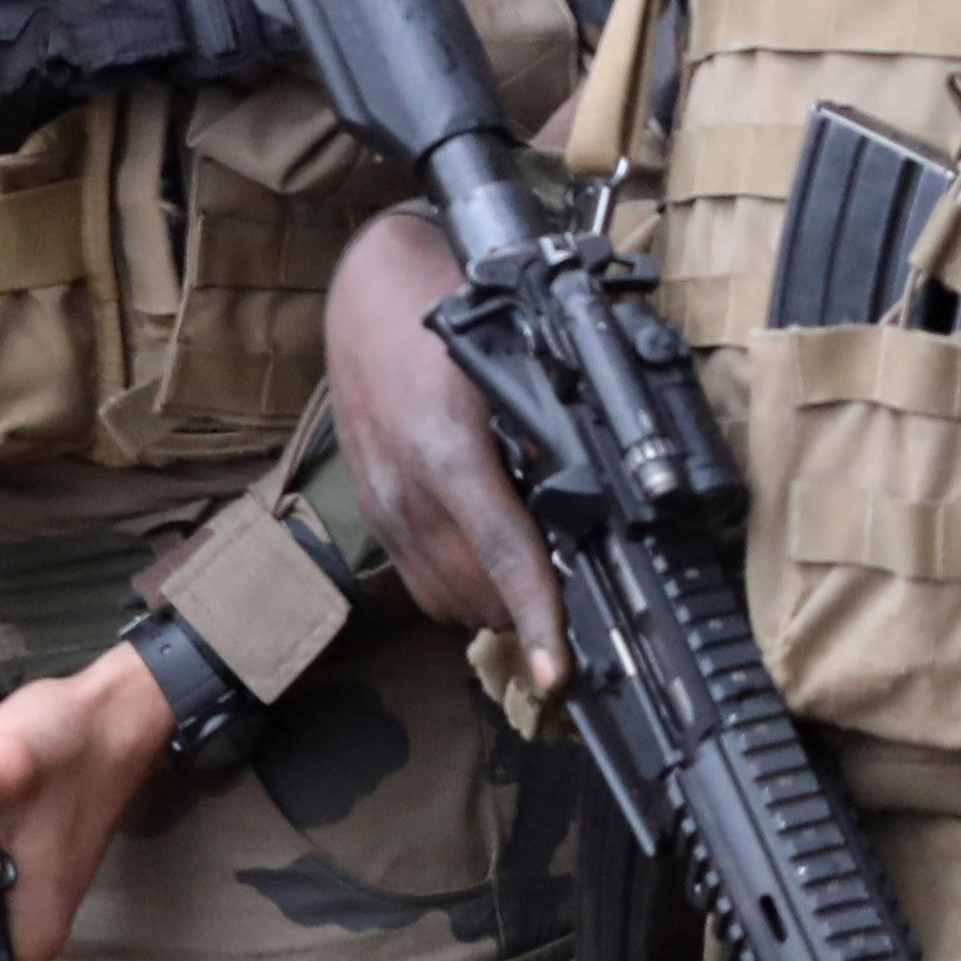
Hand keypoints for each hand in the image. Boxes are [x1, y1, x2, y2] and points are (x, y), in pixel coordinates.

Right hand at [325, 203, 554, 688]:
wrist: (367, 285)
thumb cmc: (446, 308)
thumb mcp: (514, 357)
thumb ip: (551, 429)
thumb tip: (594, 495)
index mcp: (447, 450)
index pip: (503, 553)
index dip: (537, 619)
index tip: (559, 675)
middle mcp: (406, 488)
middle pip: (476, 593)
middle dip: (529, 616)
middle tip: (581, 611)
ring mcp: (382, 503)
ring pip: (445, 598)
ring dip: (494, 607)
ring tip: (537, 591)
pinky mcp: (371, 507)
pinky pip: (418, 580)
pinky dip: (459, 588)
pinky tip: (489, 562)